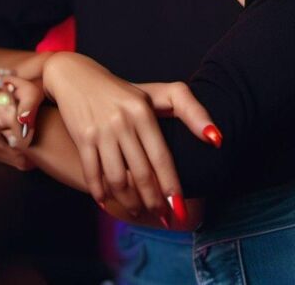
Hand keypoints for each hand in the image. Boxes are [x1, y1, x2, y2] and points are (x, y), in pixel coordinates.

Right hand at [43, 53, 219, 224]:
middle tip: (163, 217)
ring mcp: (100, 131)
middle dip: (154, 202)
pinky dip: (101, 193)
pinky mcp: (82, 139)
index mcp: (143, 112)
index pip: (161, 158)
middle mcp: (122, 122)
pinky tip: (108, 202)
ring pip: (117, 179)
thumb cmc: (126, 91)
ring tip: (139, 210)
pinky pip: (93, 175)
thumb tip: (216, 139)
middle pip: (141, 174)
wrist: (78, 77)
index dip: (172, 187)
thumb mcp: (162, 92)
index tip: (179, 209)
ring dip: (129, 202)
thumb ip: (192, 112)